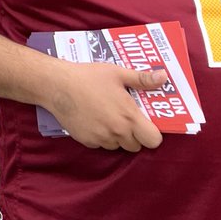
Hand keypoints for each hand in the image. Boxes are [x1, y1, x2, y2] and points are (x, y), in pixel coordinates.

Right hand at [44, 62, 167, 151]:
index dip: (152, 134)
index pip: (154, 141)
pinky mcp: (86, 141)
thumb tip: (164, 77)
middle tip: (124, 119)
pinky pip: (100, 144)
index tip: (145, 123)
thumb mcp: (117, 73)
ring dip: (116, 137)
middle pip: (136, 146)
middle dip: (133, 135)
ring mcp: (101, 138)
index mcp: (129, 116)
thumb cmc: (88, 77)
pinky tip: (92, 120)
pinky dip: (100, 136)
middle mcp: (117, 132)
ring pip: (117, 146)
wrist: (56, 85)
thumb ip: (142, 79)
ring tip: (107, 118)